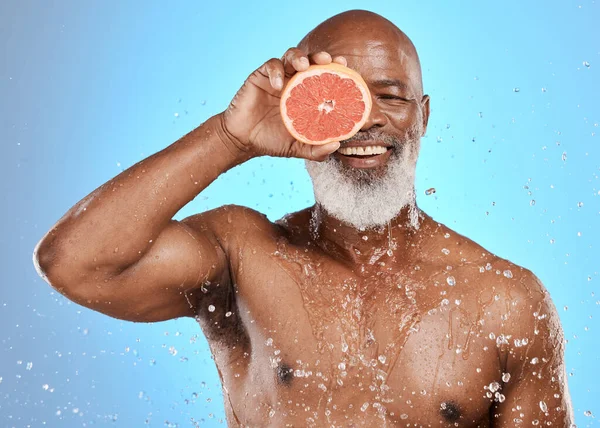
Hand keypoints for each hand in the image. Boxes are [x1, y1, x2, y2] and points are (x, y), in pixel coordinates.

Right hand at [217, 49, 347, 160]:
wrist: (243, 141)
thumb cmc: (272, 141)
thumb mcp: (298, 148)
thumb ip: (316, 149)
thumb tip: (337, 145)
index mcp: (307, 94)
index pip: (324, 75)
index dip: (336, 68)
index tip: (345, 65)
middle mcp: (294, 82)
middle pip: (311, 60)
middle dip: (321, 56)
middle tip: (328, 60)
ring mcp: (278, 78)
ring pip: (291, 56)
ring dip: (299, 57)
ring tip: (304, 66)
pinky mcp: (260, 77)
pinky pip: (270, 66)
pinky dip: (276, 72)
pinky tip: (279, 85)